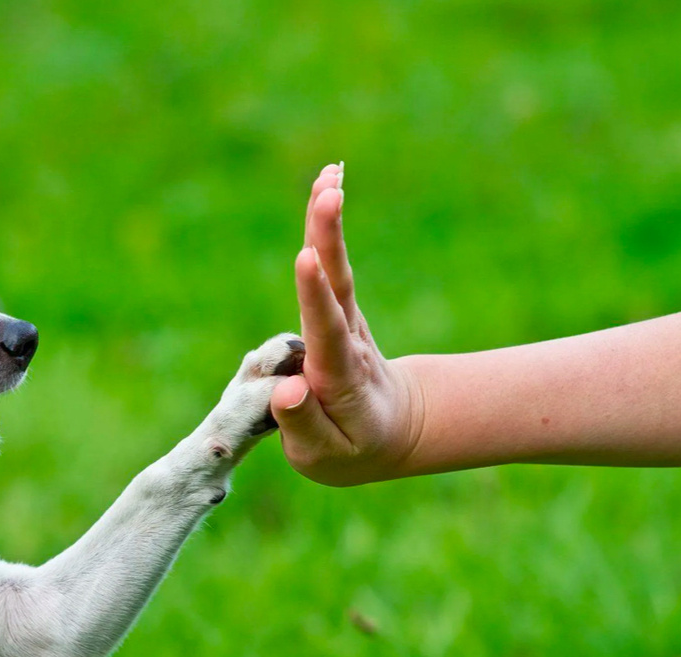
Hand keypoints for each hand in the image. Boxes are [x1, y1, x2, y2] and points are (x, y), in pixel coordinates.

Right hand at [269, 164, 424, 485]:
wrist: (393, 430)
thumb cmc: (351, 449)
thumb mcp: (326, 457)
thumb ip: (304, 425)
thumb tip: (288, 389)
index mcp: (340, 378)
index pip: (326, 333)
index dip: (315, 297)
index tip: (307, 260)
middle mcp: (347, 341)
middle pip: (338, 286)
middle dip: (329, 240)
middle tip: (328, 194)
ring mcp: (346, 320)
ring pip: (337, 268)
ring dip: (329, 222)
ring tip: (328, 175)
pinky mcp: (339, 308)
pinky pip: (331, 264)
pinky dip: (327, 225)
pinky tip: (326, 183)